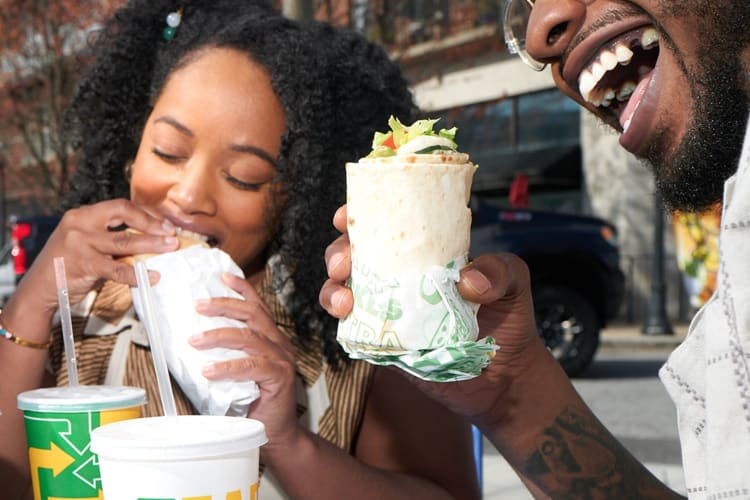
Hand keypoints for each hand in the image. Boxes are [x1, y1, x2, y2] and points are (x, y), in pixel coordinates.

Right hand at [10, 199, 177, 312]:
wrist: (38, 291)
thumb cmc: (68, 268)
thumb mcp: (87, 245)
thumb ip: (112, 240)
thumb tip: (151, 241)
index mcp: (83, 215)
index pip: (121, 206)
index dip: (147, 213)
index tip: (166, 223)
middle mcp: (79, 223)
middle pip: (124, 214)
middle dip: (152, 223)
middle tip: (171, 233)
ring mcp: (79, 242)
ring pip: (125, 240)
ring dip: (152, 244)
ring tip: (170, 248)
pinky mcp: (82, 263)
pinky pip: (116, 268)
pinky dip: (137, 274)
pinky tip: (152, 276)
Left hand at [187, 273, 299, 454]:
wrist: (275, 435)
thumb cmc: (254, 404)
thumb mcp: (237, 375)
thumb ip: (224, 357)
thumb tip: (189, 344)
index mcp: (272, 339)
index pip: (257, 307)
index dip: (241, 290)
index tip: (223, 276)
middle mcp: (279, 345)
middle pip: (253, 314)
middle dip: (224, 305)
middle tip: (198, 305)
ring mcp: (281, 360)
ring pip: (249, 337)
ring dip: (219, 335)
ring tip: (195, 340)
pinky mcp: (279, 378)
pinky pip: (252, 366)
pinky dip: (228, 367)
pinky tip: (208, 371)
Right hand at [320, 205, 542, 422]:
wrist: (506, 379)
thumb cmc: (509, 320)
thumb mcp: (514, 283)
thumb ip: (499, 271)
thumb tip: (466, 280)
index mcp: (426, 254)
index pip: (388, 227)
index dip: (361, 216)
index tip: (346, 215)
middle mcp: (401, 279)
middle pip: (355, 255)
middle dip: (338, 252)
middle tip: (344, 262)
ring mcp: (390, 311)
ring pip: (345, 291)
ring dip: (333, 289)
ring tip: (344, 298)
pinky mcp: (386, 345)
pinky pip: (354, 331)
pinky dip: (344, 324)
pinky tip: (348, 319)